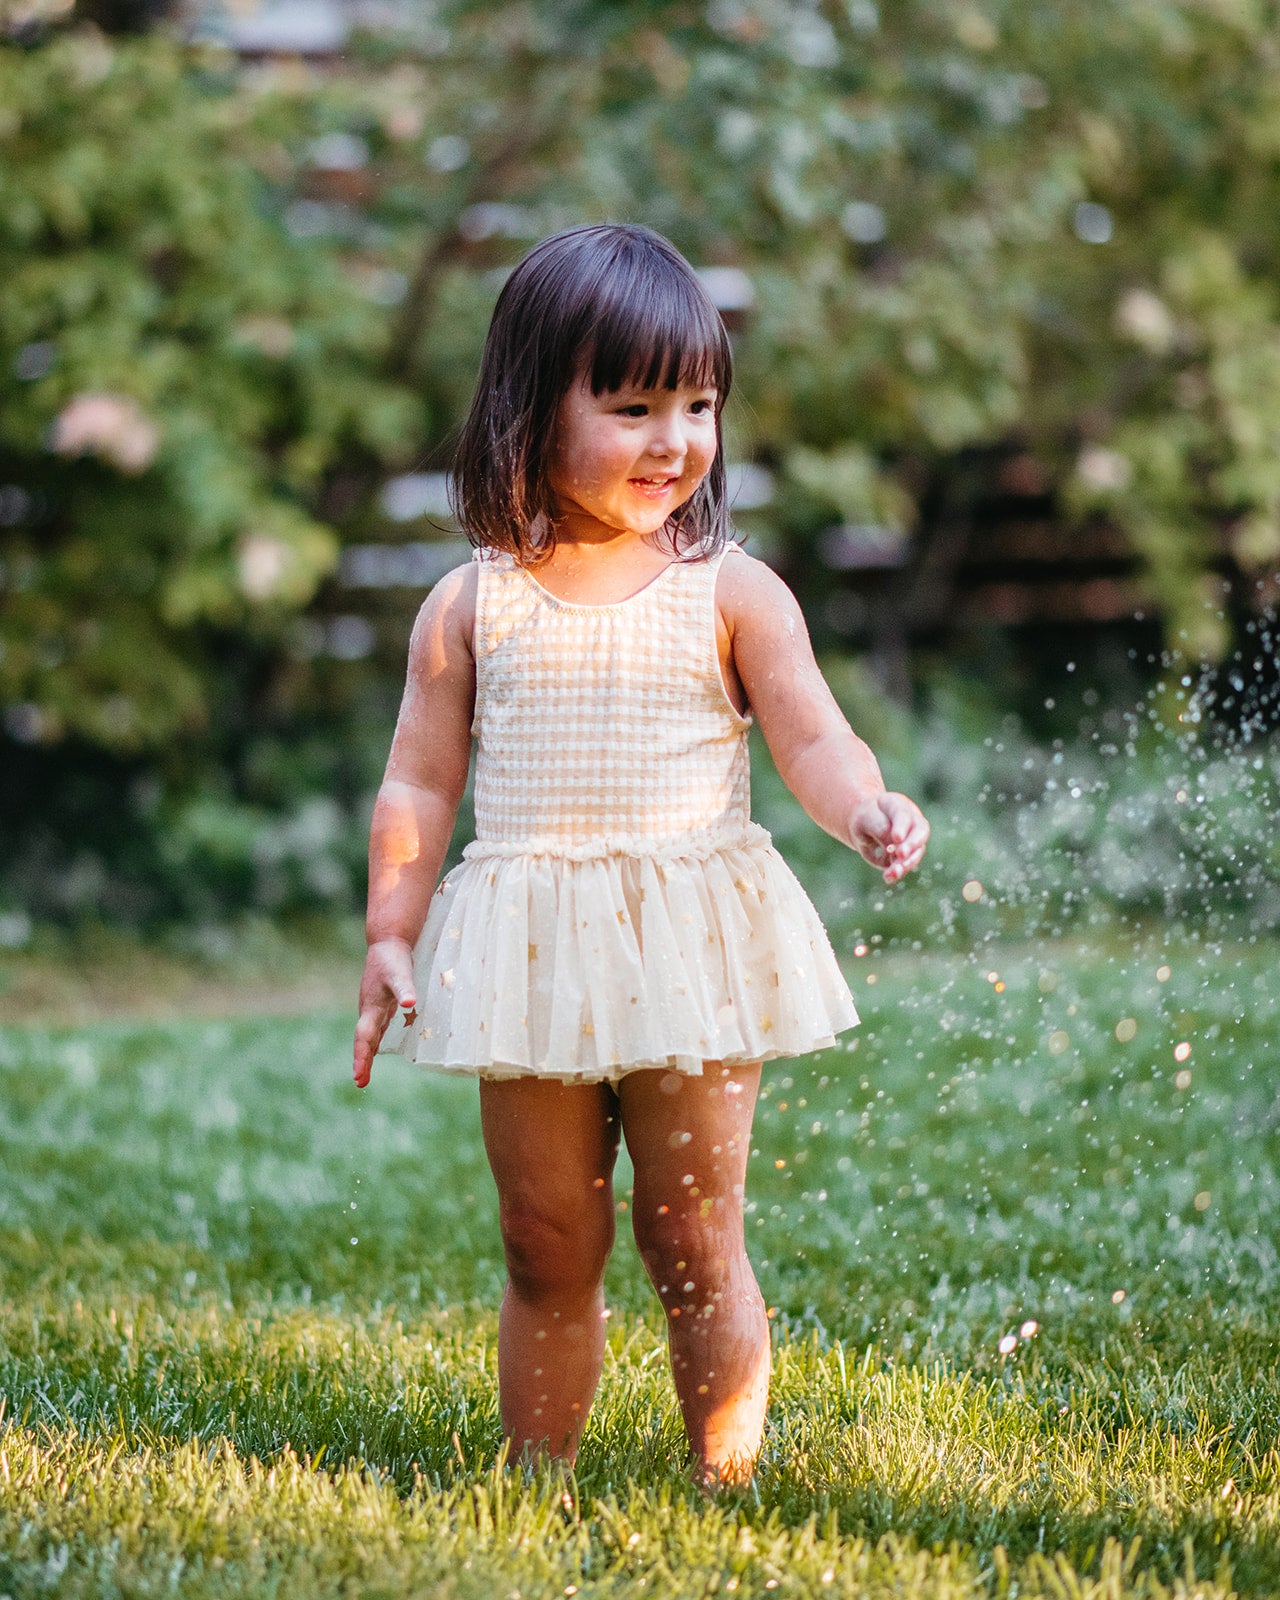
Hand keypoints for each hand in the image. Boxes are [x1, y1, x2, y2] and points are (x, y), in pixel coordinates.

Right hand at [353, 937, 416, 1087]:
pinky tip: (377, 1050)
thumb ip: (405, 988)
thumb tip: (408, 1003)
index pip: (365, 1038)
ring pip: (367, 1036)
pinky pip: (374, 1028)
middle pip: (363, 1041)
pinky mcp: (380, 1004)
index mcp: (371, 1007)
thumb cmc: (393, 958)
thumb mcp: (400, 973)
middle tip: (360, 1083)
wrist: (387, 942)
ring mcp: (372, 1007)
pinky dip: (374, 1042)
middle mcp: (368, 1010)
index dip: (362, 1058)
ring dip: (366, 1055)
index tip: (359, 1077)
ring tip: (364, 1075)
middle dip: (362, 1061)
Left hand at [848, 792, 929, 883]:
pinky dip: (898, 872)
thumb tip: (892, 844)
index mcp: (900, 806)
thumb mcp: (865, 818)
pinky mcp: (906, 856)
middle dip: (912, 845)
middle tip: (901, 855)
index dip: (902, 827)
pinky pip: (905, 865)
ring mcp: (913, 840)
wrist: (864, 827)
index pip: (904, 815)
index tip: (896, 838)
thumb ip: (878, 826)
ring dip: (906, 863)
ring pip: (916, 852)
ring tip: (893, 872)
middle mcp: (912, 822)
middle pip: (920, 832)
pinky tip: (888, 877)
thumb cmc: (865, 818)